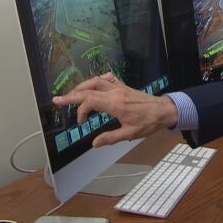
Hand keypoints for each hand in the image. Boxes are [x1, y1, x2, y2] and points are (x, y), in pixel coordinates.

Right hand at [52, 72, 177, 146]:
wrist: (164, 110)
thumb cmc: (149, 122)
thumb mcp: (130, 134)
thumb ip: (110, 138)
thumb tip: (94, 143)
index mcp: (115, 104)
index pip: (89, 101)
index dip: (80, 111)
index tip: (80, 122)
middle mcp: (115, 93)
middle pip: (88, 89)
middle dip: (71, 95)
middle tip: (58, 100)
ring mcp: (120, 88)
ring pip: (96, 81)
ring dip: (82, 86)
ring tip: (72, 94)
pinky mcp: (124, 87)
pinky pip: (108, 79)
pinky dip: (97, 81)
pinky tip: (93, 85)